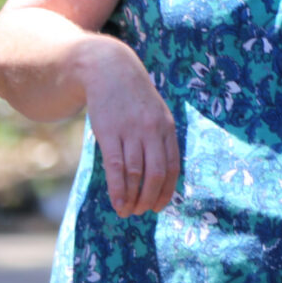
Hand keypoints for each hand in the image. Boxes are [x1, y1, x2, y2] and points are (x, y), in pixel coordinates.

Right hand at [77, 43, 180, 216]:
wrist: (109, 70)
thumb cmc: (133, 98)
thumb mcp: (154, 114)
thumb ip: (159, 138)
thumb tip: (161, 172)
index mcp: (167, 128)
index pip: (173, 166)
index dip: (166, 190)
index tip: (159, 206)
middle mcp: (152, 131)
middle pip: (156, 173)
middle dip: (150, 198)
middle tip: (142, 212)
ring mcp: (131, 132)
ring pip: (135, 173)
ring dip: (132, 198)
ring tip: (127, 211)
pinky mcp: (109, 133)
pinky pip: (116, 167)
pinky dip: (118, 189)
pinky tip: (117, 202)